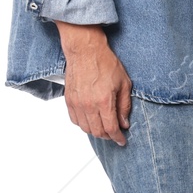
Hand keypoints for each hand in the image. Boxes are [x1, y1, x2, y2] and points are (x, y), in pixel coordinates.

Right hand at [56, 22, 132, 144]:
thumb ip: (124, 106)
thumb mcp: (124, 83)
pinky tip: (91, 121)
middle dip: (108, 136)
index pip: (110, 128)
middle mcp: (88, 105)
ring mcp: (76, 103)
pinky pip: (75, 120)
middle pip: (97, 131)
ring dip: (96, 131)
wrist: (85, 51)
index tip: (122, 141)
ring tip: (104, 128)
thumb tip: (124, 123)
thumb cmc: (105, 63)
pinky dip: (83, 124)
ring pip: (85, 128)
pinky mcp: (68, 100)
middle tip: (115, 134)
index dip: (117, 138)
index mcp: (103, 101)